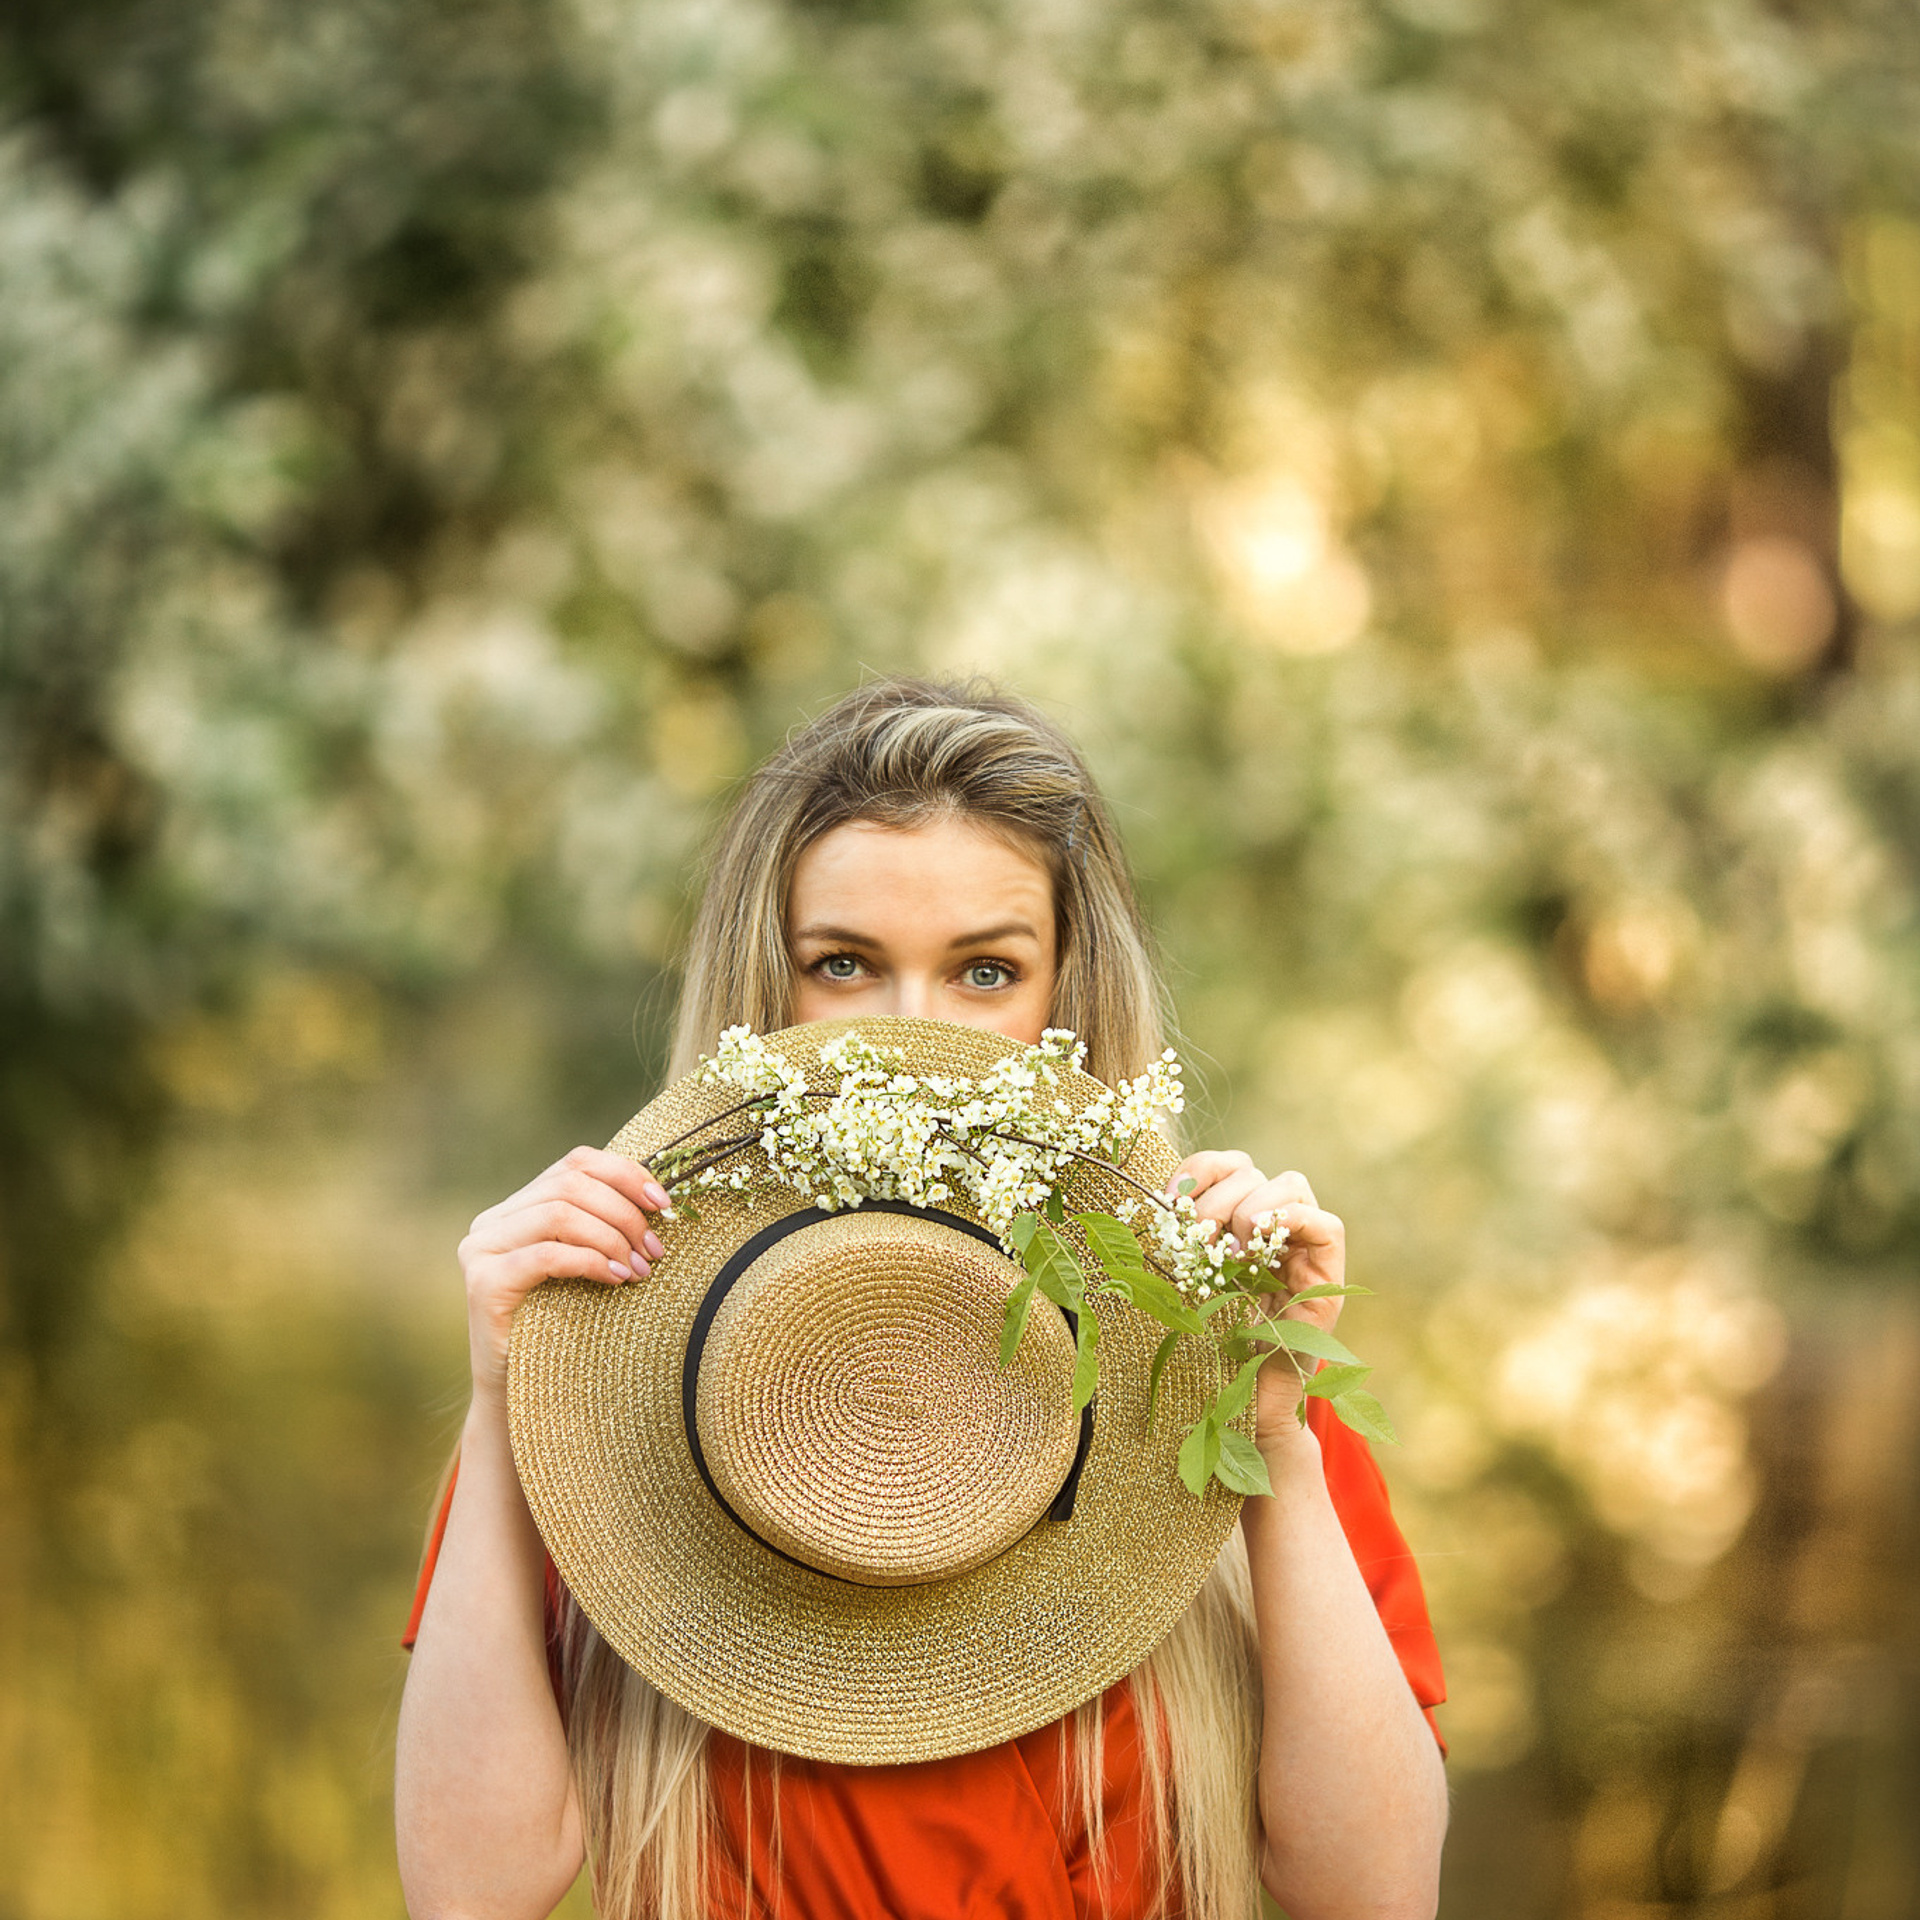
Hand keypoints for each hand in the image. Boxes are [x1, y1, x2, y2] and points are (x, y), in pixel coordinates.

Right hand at [458, 1146, 669, 1400]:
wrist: (522, 1394)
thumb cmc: (565, 1326)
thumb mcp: (587, 1265)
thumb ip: (603, 1225)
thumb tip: (661, 1196)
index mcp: (517, 1207)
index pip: (576, 1163)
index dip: (625, 1174)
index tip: (664, 1204)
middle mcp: (492, 1221)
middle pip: (571, 1185)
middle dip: (624, 1213)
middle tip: (655, 1250)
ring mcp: (480, 1249)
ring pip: (560, 1214)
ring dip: (612, 1237)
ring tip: (640, 1269)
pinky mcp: (483, 1282)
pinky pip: (546, 1254)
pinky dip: (589, 1260)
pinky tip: (615, 1279)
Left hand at [1169, 1150, 1347, 1459]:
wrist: (1243, 1406)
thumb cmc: (1210, 1347)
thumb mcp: (1187, 1281)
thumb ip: (1185, 1240)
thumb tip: (1165, 1198)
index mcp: (1237, 1223)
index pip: (1229, 1166)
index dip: (1200, 1169)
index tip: (1170, 1196)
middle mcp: (1273, 1229)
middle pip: (1254, 1172)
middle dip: (1217, 1196)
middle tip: (1198, 1236)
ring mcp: (1304, 1249)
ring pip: (1291, 1184)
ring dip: (1250, 1206)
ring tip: (1228, 1248)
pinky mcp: (1328, 1277)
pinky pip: (1326, 1224)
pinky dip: (1291, 1218)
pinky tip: (1256, 1241)